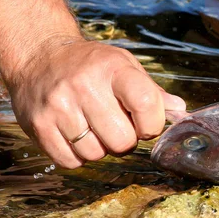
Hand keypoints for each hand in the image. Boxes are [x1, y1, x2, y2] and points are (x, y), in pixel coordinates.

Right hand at [6, 40, 185, 167]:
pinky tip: (77, 135)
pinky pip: (71, 161)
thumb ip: (152, 91)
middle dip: (126, 140)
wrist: (39, 56)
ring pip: (96, 154)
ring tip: (94, 128)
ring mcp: (59, 107)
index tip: (147, 124)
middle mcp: (84, 86)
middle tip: (117, 126)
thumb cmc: (91, 64)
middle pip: (122, 140)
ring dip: (101, 149)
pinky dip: (78, 156)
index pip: (146, 104)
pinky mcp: (38, 125)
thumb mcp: (125, 65)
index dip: (152, 124)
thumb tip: (180, 111)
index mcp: (113, 69)